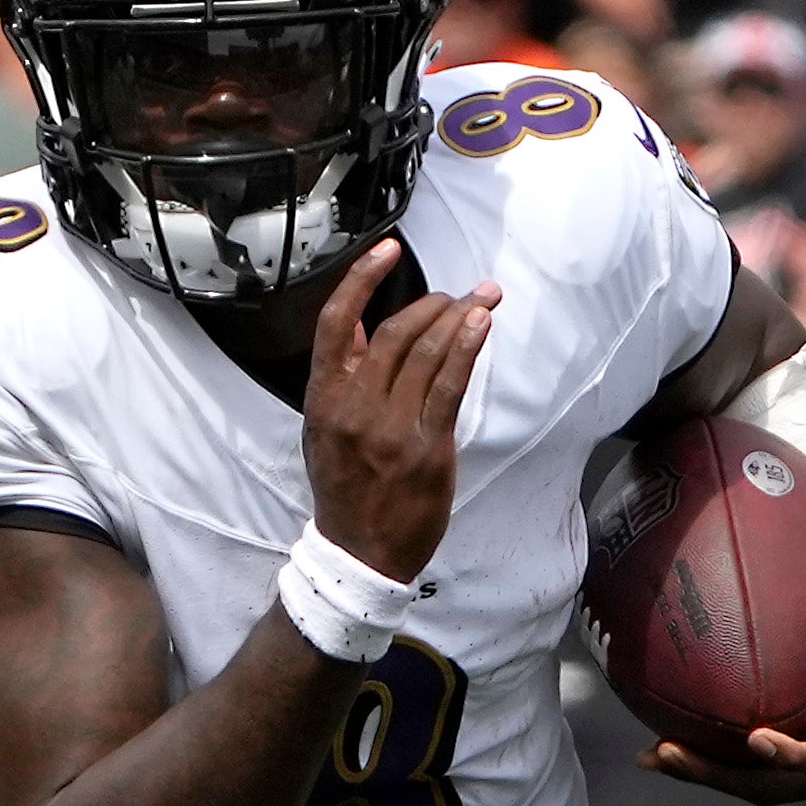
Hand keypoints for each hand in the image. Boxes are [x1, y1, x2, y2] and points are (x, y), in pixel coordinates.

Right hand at [302, 239, 497, 582]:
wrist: (360, 553)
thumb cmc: (347, 488)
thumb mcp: (324, 428)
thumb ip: (341, 377)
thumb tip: (359, 326)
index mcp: (323, 397)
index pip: (336, 323)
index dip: (362, 280)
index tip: (388, 251)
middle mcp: (353, 407)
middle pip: (395, 332)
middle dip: (432, 304)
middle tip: (459, 295)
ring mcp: (389, 429)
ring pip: (425, 353)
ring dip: (459, 317)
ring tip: (482, 300)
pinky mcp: (425, 448)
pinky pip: (449, 385)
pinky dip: (467, 348)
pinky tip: (481, 324)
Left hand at [641, 583, 805, 804]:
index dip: (795, 755)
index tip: (756, 739)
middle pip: (775, 787)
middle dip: (718, 774)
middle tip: (666, 750)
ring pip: (758, 789)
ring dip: (705, 775)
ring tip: (651, 755)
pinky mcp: (804, 778)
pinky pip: (755, 779)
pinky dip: (715, 767)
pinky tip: (669, 748)